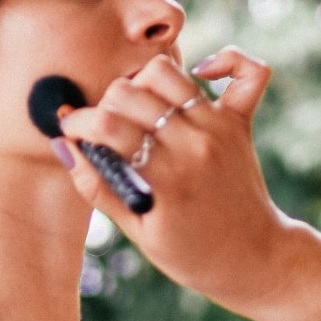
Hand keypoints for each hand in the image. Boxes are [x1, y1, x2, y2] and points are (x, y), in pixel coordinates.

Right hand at [56, 47, 290, 309]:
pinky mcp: (240, 123)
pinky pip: (247, 73)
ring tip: (137, 106)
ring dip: (143, 81)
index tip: (70, 130)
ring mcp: (219, 129)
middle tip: (103, 127)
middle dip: (104, 103)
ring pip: (168, 72)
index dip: (78, 123)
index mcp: (166, 178)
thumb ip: (99, 189)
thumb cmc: (192, 254)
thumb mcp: (139, 233)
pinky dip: (225, 61)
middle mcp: (194, 144)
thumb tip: (66, 148)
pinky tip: (201, 73)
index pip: (108, 126)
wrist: (255, 260)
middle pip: (130, 92)